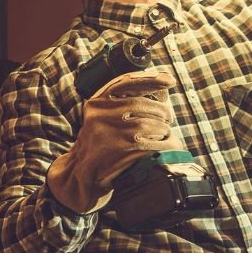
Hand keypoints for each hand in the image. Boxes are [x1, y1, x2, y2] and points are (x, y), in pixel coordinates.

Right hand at [47, 70, 179, 214]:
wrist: (81, 173)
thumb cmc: (100, 142)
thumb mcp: (103, 118)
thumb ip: (123, 103)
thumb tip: (161, 91)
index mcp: (97, 102)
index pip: (126, 82)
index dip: (150, 79)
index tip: (169, 80)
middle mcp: (100, 114)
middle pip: (142, 104)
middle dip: (161, 110)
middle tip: (168, 117)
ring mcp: (108, 132)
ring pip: (148, 123)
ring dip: (163, 129)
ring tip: (165, 133)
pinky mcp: (118, 150)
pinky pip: (149, 143)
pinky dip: (162, 143)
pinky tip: (165, 145)